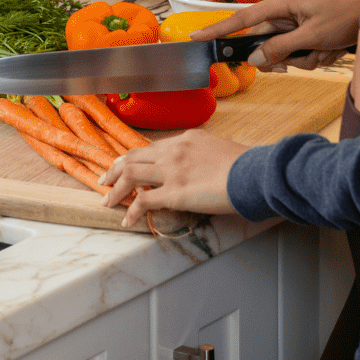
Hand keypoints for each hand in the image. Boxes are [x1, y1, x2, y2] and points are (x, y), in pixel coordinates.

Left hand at [98, 132, 247, 225]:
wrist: (254, 173)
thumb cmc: (246, 165)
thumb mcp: (219, 150)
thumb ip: (201, 156)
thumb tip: (198, 169)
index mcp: (186, 139)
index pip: (152, 147)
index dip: (135, 158)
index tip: (125, 165)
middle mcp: (174, 151)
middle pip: (134, 156)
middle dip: (115, 169)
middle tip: (104, 180)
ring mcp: (172, 170)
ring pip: (130, 174)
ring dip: (115, 189)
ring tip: (107, 201)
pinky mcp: (174, 192)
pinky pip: (144, 201)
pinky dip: (131, 210)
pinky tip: (127, 220)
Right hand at [187, 0, 359, 69]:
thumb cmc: (345, 19)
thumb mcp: (311, 36)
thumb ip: (280, 48)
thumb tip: (254, 59)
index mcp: (280, 4)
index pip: (241, 19)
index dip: (218, 29)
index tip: (196, 37)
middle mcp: (283, 14)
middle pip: (263, 42)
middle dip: (281, 57)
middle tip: (298, 60)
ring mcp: (294, 26)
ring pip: (281, 53)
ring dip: (303, 60)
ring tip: (325, 52)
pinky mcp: (304, 36)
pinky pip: (296, 56)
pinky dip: (311, 60)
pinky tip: (329, 53)